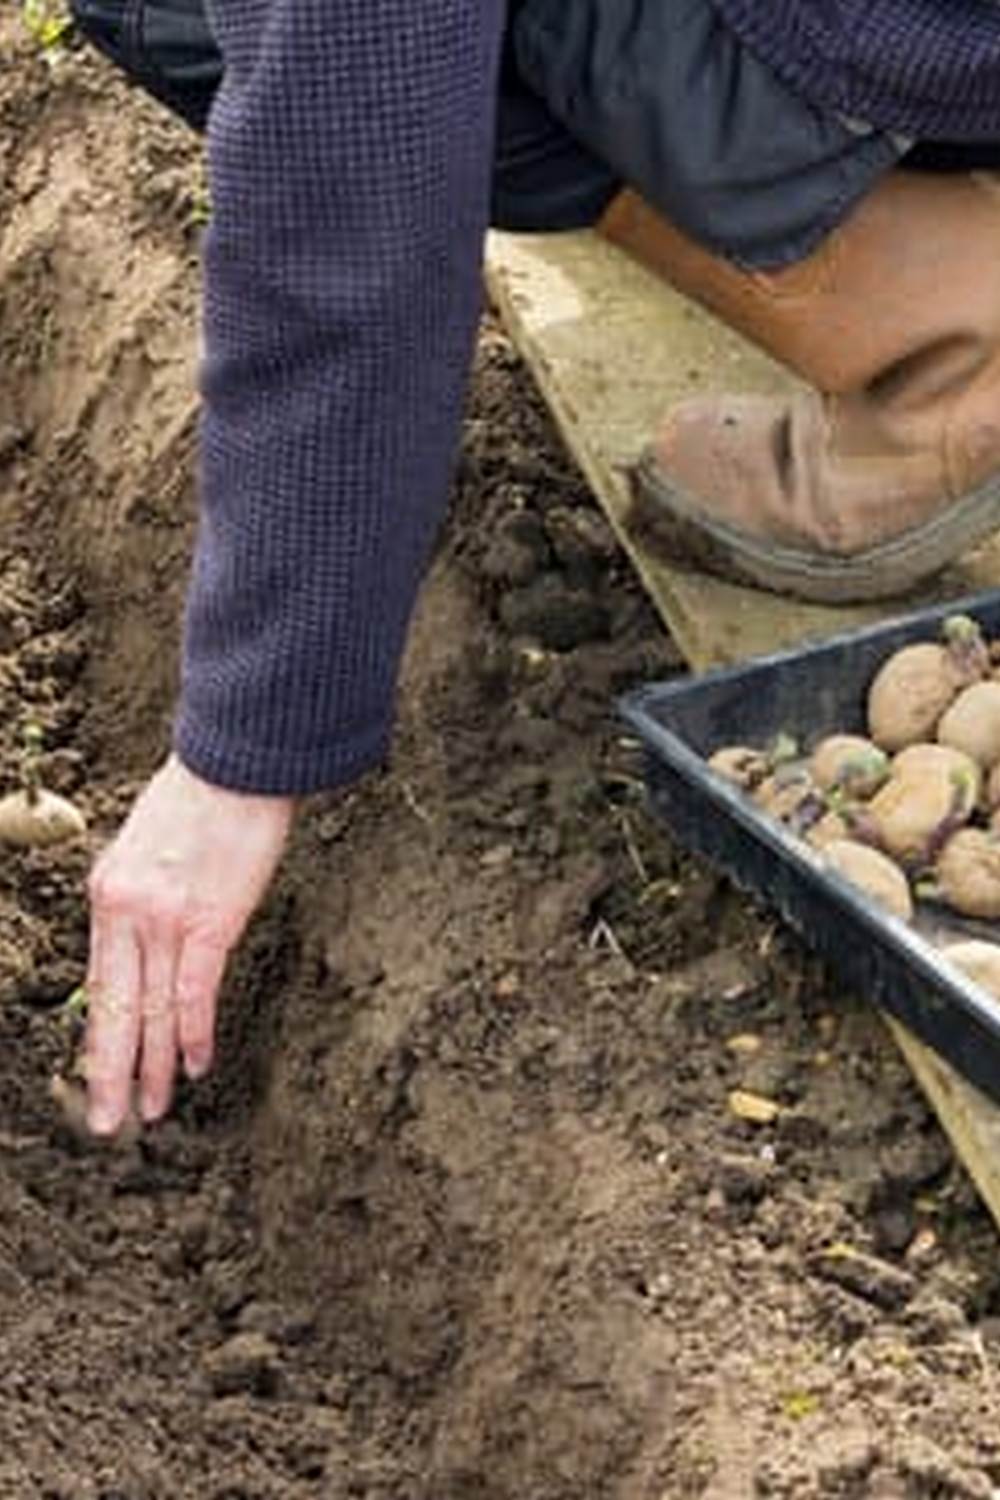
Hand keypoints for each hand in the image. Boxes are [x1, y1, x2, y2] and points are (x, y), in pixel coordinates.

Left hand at [85, 754, 293, 1134]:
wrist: (237, 760)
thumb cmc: (200, 797)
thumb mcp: (145, 845)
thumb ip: (139, 894)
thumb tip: (147, 933)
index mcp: (107, 895)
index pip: (98, 986)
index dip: (99, 1038)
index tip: (98, 1078)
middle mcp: (126, 912)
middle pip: (115, 1010)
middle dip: (110, 1073)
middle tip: (108, 1124)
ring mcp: (165, 919)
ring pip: (151, 1012)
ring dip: (152, 1068)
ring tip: (150, 1111)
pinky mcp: (210, 920)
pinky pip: (194, 992)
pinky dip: (192, 1035)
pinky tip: (195, 1067)